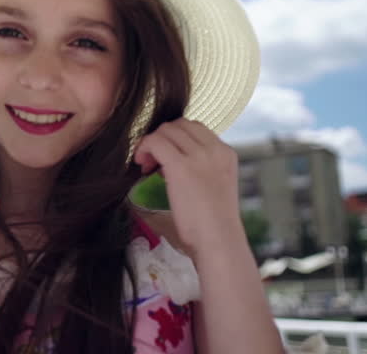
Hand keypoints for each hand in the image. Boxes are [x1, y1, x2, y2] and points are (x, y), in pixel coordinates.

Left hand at [132, 118, 242, 256]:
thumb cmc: (212, 223)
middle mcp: (214, 149)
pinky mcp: (181, 166)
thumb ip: (201, 167)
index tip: (166, 157)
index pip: (194, 127)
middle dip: (161, 138)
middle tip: (152, 161)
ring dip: (151, 143)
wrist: (218, 240)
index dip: (175, 137)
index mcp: (225, 153)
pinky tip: (141, 165)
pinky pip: (155, 142)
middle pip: (178, 125)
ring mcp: (199, 156)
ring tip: (147, 166)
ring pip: (165, 130)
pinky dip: (144, 148)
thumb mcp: (215, 185)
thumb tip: (171, 158)